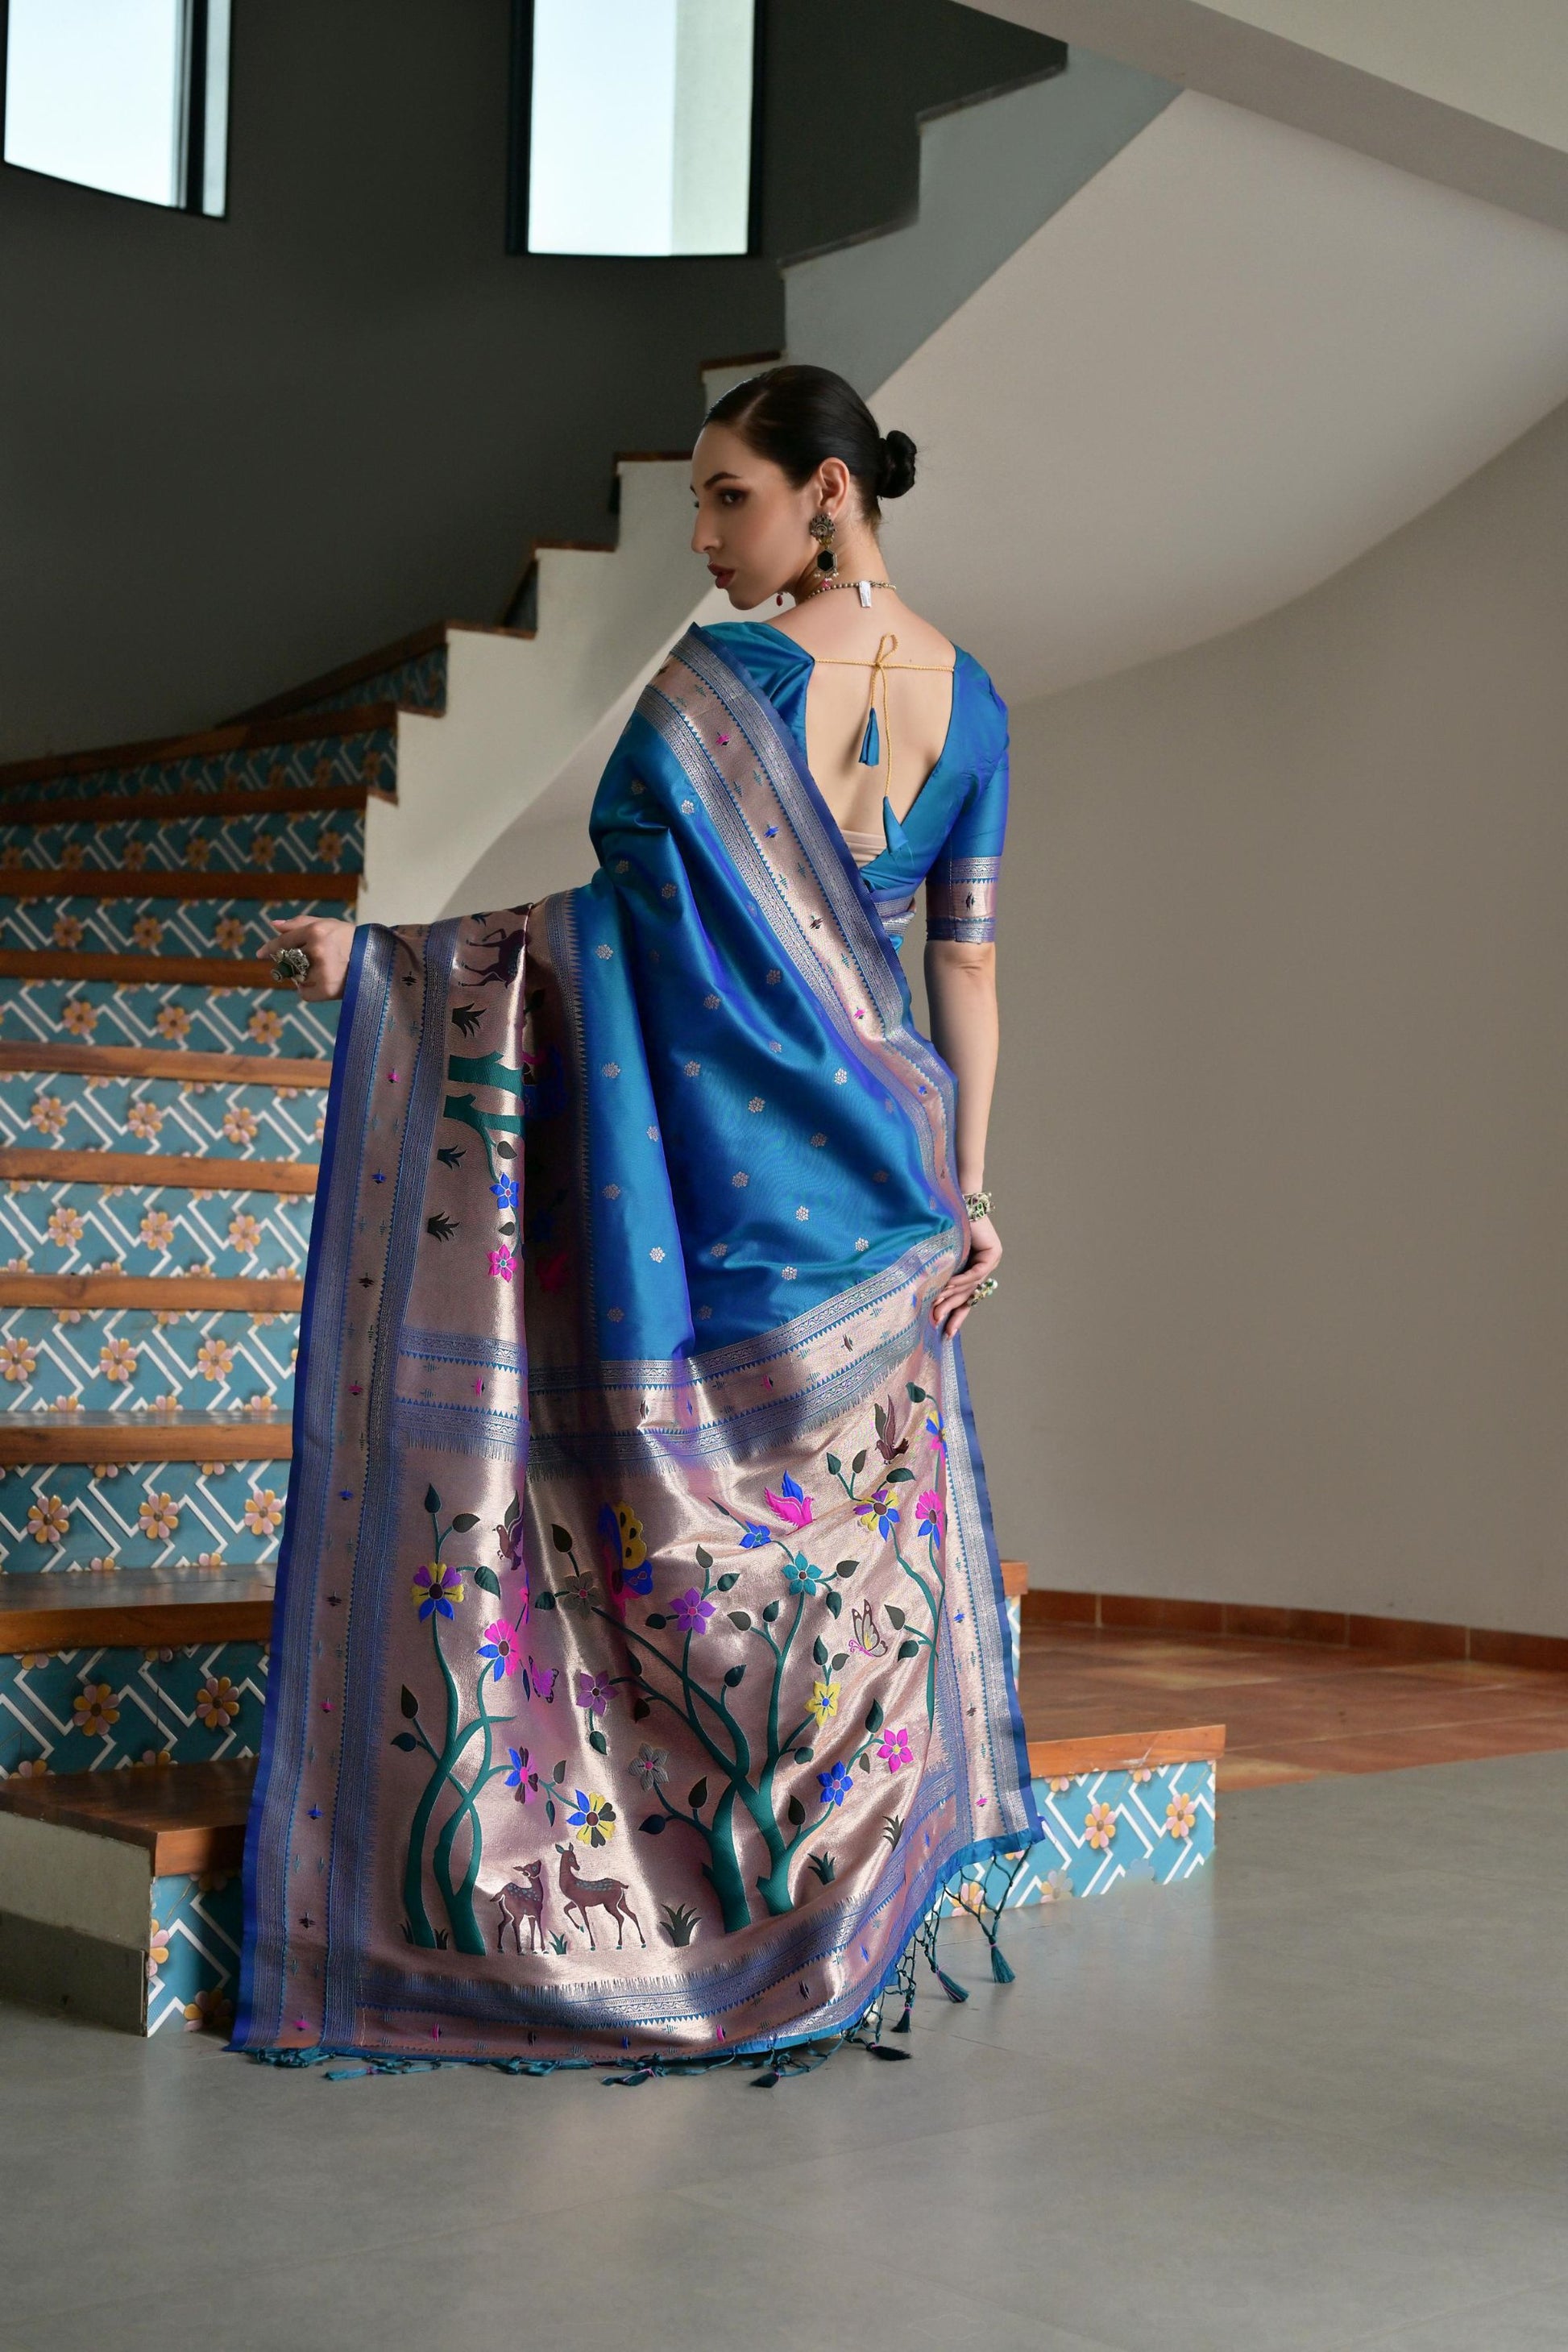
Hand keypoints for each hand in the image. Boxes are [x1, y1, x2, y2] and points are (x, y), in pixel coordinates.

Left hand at [260, 915, 354, 1002]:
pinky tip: (324, 983)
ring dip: (304, 976)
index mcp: (315, 932)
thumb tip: (273, 925)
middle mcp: (316, 951)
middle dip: (293, 963)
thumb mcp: (328, 925)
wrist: (379, 960)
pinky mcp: (326, 989)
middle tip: (305, 963)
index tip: (260, 954)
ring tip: (324, 971)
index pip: (284, 941)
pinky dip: (309, 990)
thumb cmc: (351, 940)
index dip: (270, 947)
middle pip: (288, 961)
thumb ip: (300, 924)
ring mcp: (321, 971)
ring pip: (296, 977)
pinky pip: (304, 993)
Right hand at [931, 1211, 1000, 1335]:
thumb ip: (941, 1277)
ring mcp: (991, 1260)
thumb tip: (928, 1301)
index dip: (956, 1315)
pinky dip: (961, 1280)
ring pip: (971, 1286)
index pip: (966, 1298)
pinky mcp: (993, 1254)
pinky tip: (947, 1286)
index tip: (946, 1332)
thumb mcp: (942, 1259)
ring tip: (936, 1304)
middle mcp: (985, 1267)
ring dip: (952, 1295)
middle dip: (951, 1310)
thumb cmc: (944, 1227)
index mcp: (972, 1270)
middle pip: (969, 1295)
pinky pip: (976, 1273)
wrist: (956, 1202)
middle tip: (937, 1322)